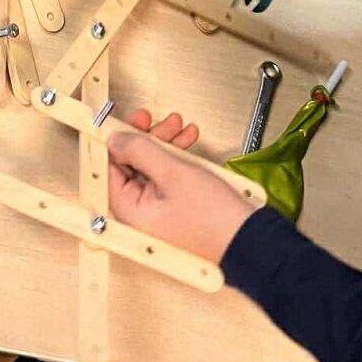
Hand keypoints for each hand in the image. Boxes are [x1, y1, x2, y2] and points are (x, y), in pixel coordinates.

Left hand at [109, 109, 256, 263]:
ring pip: (152, 169)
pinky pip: (168, 178)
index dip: (119, 141)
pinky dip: (177, 159)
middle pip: (131, 166)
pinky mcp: (177, 210)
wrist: (251, 240)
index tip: (129, 122)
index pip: (110, 168)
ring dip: (165, 145)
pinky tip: (188, 143)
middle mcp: (140, 215)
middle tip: (160, 122)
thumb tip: (115, 140)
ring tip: (180, 128)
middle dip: (148, 139)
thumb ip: (139, 151)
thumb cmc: (214, 218)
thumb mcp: (172, 171)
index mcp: (130, 211)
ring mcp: (159, 213)